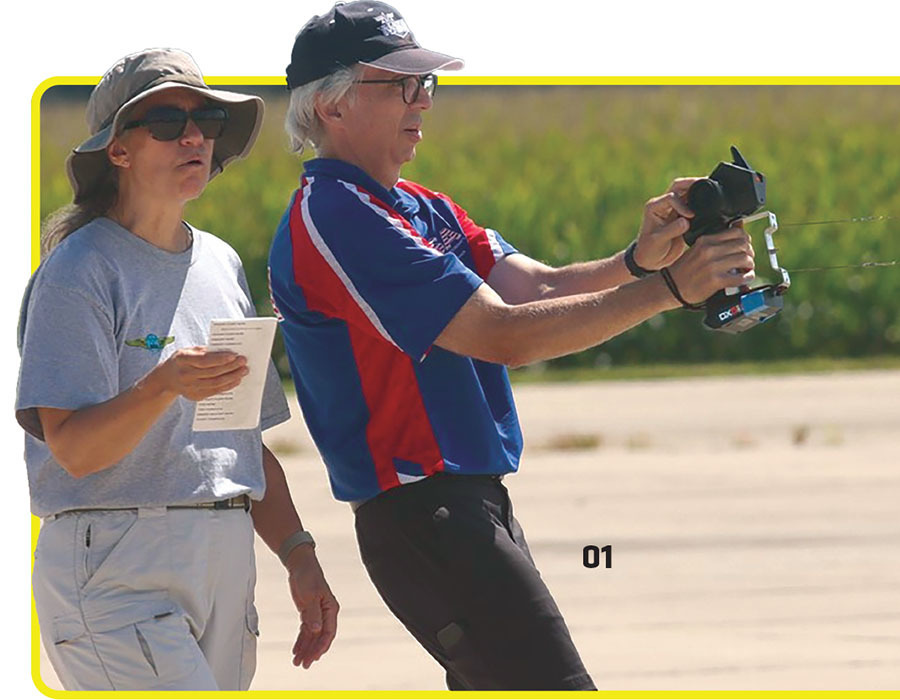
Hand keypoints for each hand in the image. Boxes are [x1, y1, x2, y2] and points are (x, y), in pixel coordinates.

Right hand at [152, 347, 247, 400]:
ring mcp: (189, 387)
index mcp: (182, 359)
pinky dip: (227, 386)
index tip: (234, 355)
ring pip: (215, 383)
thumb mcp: (189, 350)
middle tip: (243, 362)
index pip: (204, 361)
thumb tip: (227, 352)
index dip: (220, 359)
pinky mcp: (195, 396)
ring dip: (232, 377)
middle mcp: (185, 375)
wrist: (167, 378)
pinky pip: (215, 391)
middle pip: (212, 372)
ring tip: (243, 371)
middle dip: (230, 367)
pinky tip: (236, 380)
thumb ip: (205, 351)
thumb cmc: (182, 360)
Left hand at [285, 545, 338, 668]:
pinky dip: (301, 641)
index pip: (328, 632)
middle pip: (320, 637)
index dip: (321, 646)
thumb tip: (316, 630)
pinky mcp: (308, 613)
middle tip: (303, 664)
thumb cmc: (308, 576)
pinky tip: (295, 650)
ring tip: (297, 661)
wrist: (300, 565)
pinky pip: (305, 630)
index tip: (313, 657)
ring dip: (305, 648)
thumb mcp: (310, 595)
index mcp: (331, 608)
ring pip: (312, 636)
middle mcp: (326, 613)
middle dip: (312, 652)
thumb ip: (313, 613)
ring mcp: (317, 614)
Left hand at [633, 177, 700, 269]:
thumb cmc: (649, 250)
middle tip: (707, 185)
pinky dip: (700, 203)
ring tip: (710, 192)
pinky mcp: (682, 217)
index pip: (671, 197)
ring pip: (687, 193)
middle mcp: (663, 205)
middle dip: (692, 184)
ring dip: (697, 192)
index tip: (690, 216)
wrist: (651, 260)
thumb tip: (687, 221)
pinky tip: (709, 205)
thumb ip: (672, 230)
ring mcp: (673, 210)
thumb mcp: (658, 241)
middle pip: (679, 186)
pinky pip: (692, 204)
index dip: (682, 205)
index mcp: (654, 207)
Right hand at [665, 225, 754, 303]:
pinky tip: (745, 278)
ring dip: (749, 265)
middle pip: (743, 245)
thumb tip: (738, 229)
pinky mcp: (715, 281)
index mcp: (705, 241)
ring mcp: (712, 266)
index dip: (746, 240)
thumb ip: (716, 241)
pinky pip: (740, 277)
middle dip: (749, 253)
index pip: (736, 233)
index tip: (745, 246)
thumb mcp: (697, 249)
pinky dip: (747, 278)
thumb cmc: (684, 270)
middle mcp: (709, 251)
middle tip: (748, 259)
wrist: (670, 287)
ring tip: (746, 269)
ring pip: (744, 259)